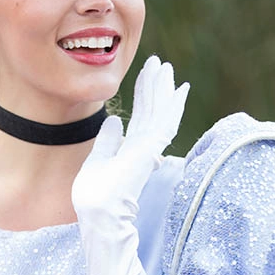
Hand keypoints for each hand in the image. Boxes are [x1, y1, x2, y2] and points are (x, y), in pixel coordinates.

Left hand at [72, 55, 189, 227]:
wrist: (98, 212)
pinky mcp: (151, 149)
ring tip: (166, 67)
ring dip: (163, 88)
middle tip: (160, 63)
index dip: (144, 96)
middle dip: (155, 86)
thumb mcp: (96, 162)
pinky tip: (179, 89)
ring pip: (160, 112)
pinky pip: (165, 121)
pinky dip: (172, 105)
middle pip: (152, 112)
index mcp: (130, 152)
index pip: (141, 119)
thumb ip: (107, 142)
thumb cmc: (94, 196)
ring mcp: (149, 149)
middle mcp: (143, 149)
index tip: (147, 75)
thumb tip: (114, 119)